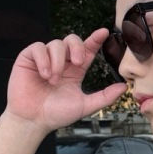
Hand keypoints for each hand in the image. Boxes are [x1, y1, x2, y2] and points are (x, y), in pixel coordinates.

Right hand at [7, 29, 126, 132]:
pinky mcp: (28, 59)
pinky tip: (44, 74)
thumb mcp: (84, 105)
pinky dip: (43, 59)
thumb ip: (104, 97)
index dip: (95, 39)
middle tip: (78, 63)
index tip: (104, 32)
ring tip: (53, 80)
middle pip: (72, 40)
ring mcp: (44, 59)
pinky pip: (38, 47)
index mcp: (75, 70)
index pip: (87, 49)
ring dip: (58, 61)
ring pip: (56, 44)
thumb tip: (124, 87)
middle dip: (78, 47)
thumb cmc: (56, 114)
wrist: (33, 120)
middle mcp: (61, 62)